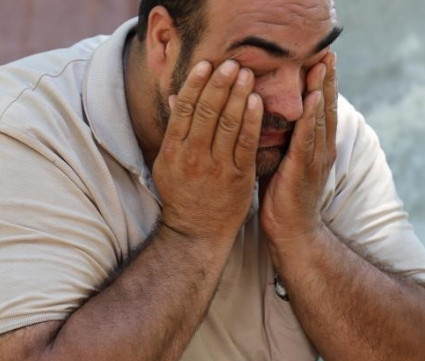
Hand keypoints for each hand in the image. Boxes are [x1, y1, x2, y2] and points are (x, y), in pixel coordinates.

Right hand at [153, 59, 263, 244]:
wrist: (195, 232)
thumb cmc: (181, 194)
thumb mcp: (167, 164)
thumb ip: (175, 131)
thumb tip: (176, 97)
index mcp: (173, 150)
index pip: (185, 109)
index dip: (196, 84)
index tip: (206, 64)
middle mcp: (193, 156)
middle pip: (207, 111)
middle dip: (221, 84)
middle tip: (233, 63)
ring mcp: (216, 167)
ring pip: (228, 124)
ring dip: (239, 96)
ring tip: (247, 75)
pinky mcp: (238, 177)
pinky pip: (247, 143)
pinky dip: (252, 121)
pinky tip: (257, 102)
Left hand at [260, 52, 337, 244]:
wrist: (291, 231)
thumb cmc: (281, 197)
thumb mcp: (281, 161)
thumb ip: (280, 139)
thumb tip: (263, 117)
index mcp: (316, 146)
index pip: (320, 108)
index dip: (322, 83)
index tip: (321, 59)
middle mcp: (321, 148)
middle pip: (326, 106)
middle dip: (327, 79)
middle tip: (327, 52)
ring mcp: (317, 158)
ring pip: (321, 117)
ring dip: (321, 90)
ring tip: (321, 66)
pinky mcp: (305, 168)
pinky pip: (309, 138)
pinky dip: (311, 117)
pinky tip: (310, 100)